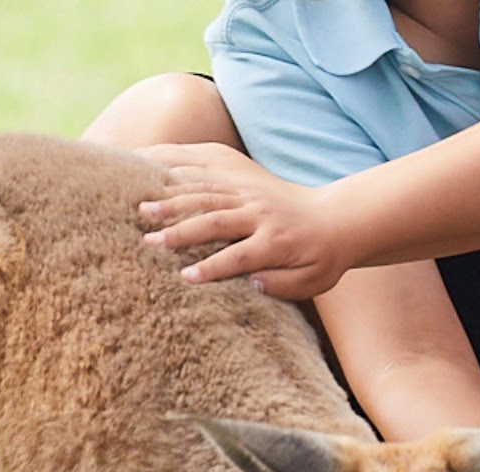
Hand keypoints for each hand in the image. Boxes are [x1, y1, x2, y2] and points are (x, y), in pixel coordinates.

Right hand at [136, 143, 351, 299]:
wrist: (336, 219)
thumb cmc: (321, 259)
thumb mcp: (312, 281)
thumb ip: (283, 285)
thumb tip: (253, 285)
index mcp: (276, 241)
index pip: (241, 256)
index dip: (214, 267)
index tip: (185, 279)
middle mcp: (259, 213)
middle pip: (217, 220)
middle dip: (182, 231)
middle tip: (150, 242)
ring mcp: (249, 194)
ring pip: (207, 194)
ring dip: (174, 202)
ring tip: (143, 210)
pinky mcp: (241, 183)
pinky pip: (208, 178)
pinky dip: (181, 180)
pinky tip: (158, 183)